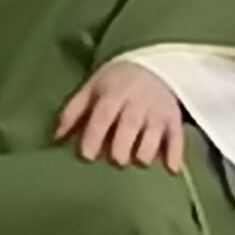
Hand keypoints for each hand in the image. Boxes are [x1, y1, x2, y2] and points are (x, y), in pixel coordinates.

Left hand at [55, 60, 183, 172]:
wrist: (153, 65)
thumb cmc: (116, 82)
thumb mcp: (92, 87)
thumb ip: (73, 111)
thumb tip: (56, 139)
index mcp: (113, 93)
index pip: (103, 116)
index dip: (93, 137)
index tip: (86, 156)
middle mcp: (136, 103)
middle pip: (128, 129)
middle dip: (120, 150)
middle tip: (115, 160)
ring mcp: (157, 112)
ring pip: (152, 138)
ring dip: (144, 155)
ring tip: (137, 161)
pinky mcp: (175, 120)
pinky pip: (178, 139)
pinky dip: (175, 156)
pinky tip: (170, 169)